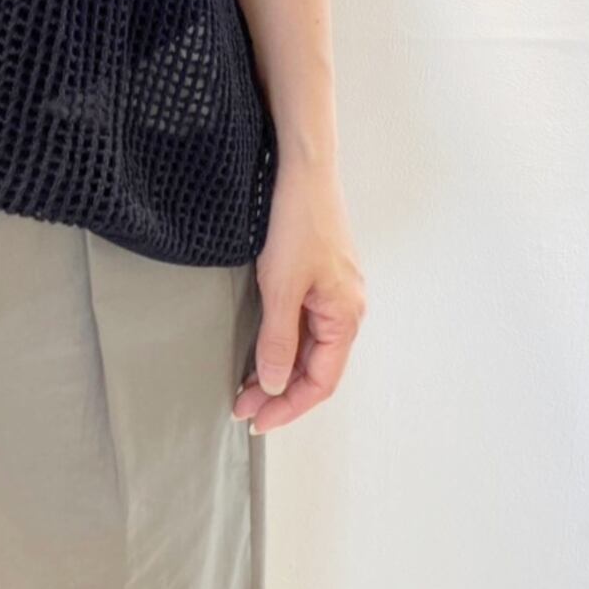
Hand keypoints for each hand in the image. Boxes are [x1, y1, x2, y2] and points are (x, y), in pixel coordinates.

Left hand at [233, 156, 367, 434]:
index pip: (321, 381)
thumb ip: (278, 341)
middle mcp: (346, 308)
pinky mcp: (318, 275)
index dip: (290, 406)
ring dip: (279, 368)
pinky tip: (261, 348)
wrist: (301, 169)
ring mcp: (333, 291)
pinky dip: (282, 342)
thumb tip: (276, 385)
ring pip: (308, 346)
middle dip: (280, 391)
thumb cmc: (297, 223)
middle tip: (243, 405)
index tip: (257, 419)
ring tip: (246, 384)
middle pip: (315, 367)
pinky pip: (303, 323)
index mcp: (346, 316)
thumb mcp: (281, 288)